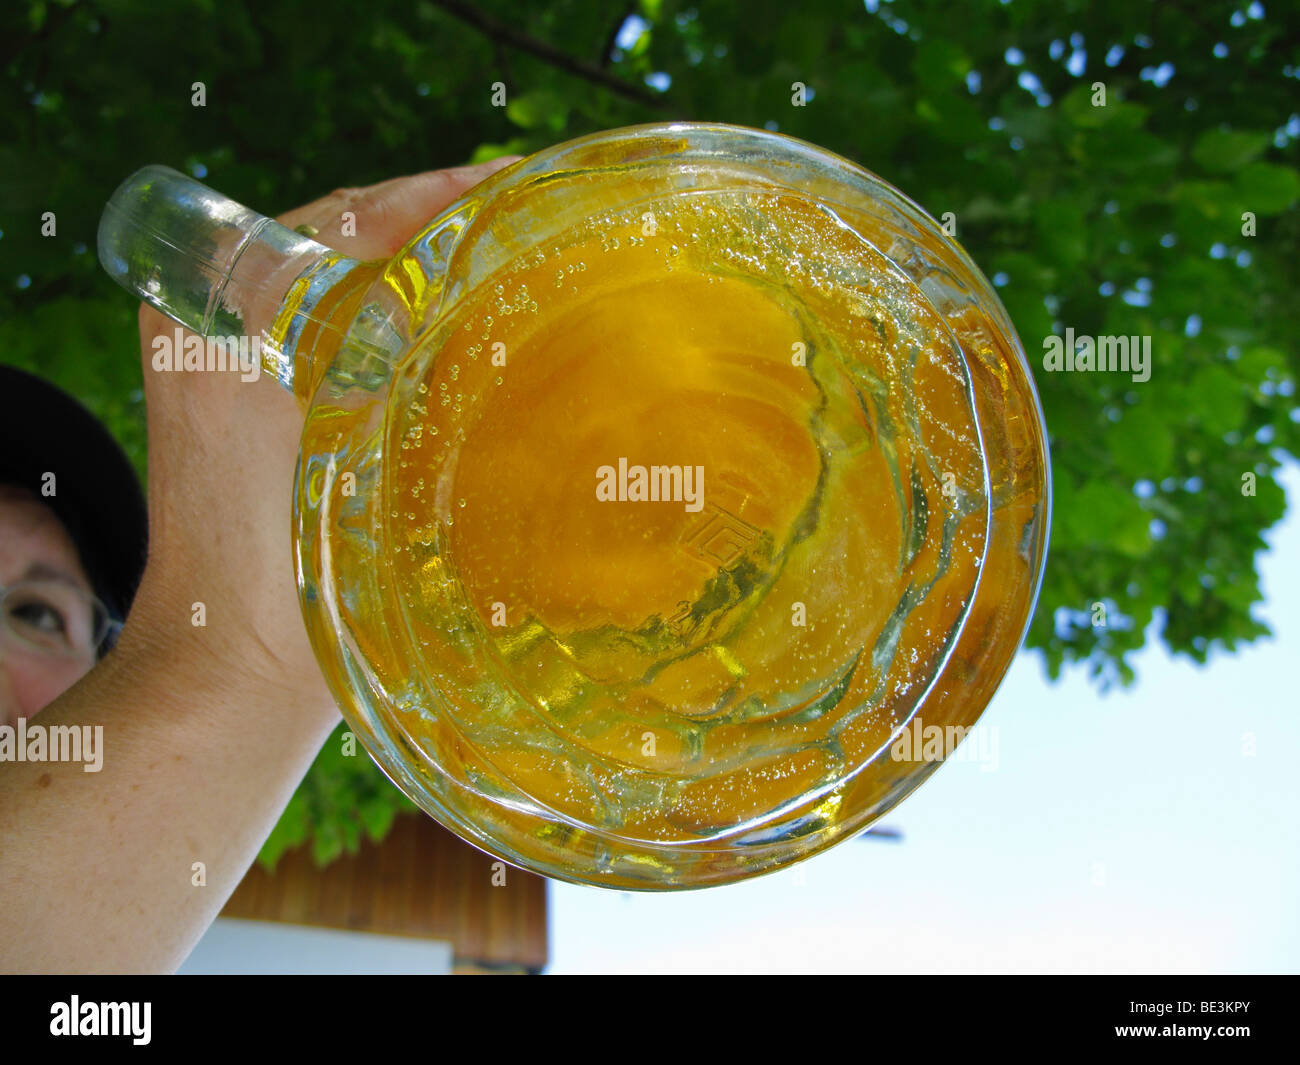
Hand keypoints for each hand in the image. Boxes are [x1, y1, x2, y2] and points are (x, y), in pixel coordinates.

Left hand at [126, 157, 522, 707]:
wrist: (233, 674)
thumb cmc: (273, 575)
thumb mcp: (341, 446)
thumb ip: (393, 351)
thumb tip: (485, 270)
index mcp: (217, 309)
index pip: (348, 217)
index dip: (438, 197)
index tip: (520, 187)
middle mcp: (221, 325)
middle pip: (354, 248)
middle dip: (443, 235)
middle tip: (537, 231)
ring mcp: (244, 370)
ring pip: (359, 295)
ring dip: (434, 284)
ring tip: (523, 277)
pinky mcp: (270, 415)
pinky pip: (353, 343)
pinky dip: (413, 334)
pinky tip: (479, 346)